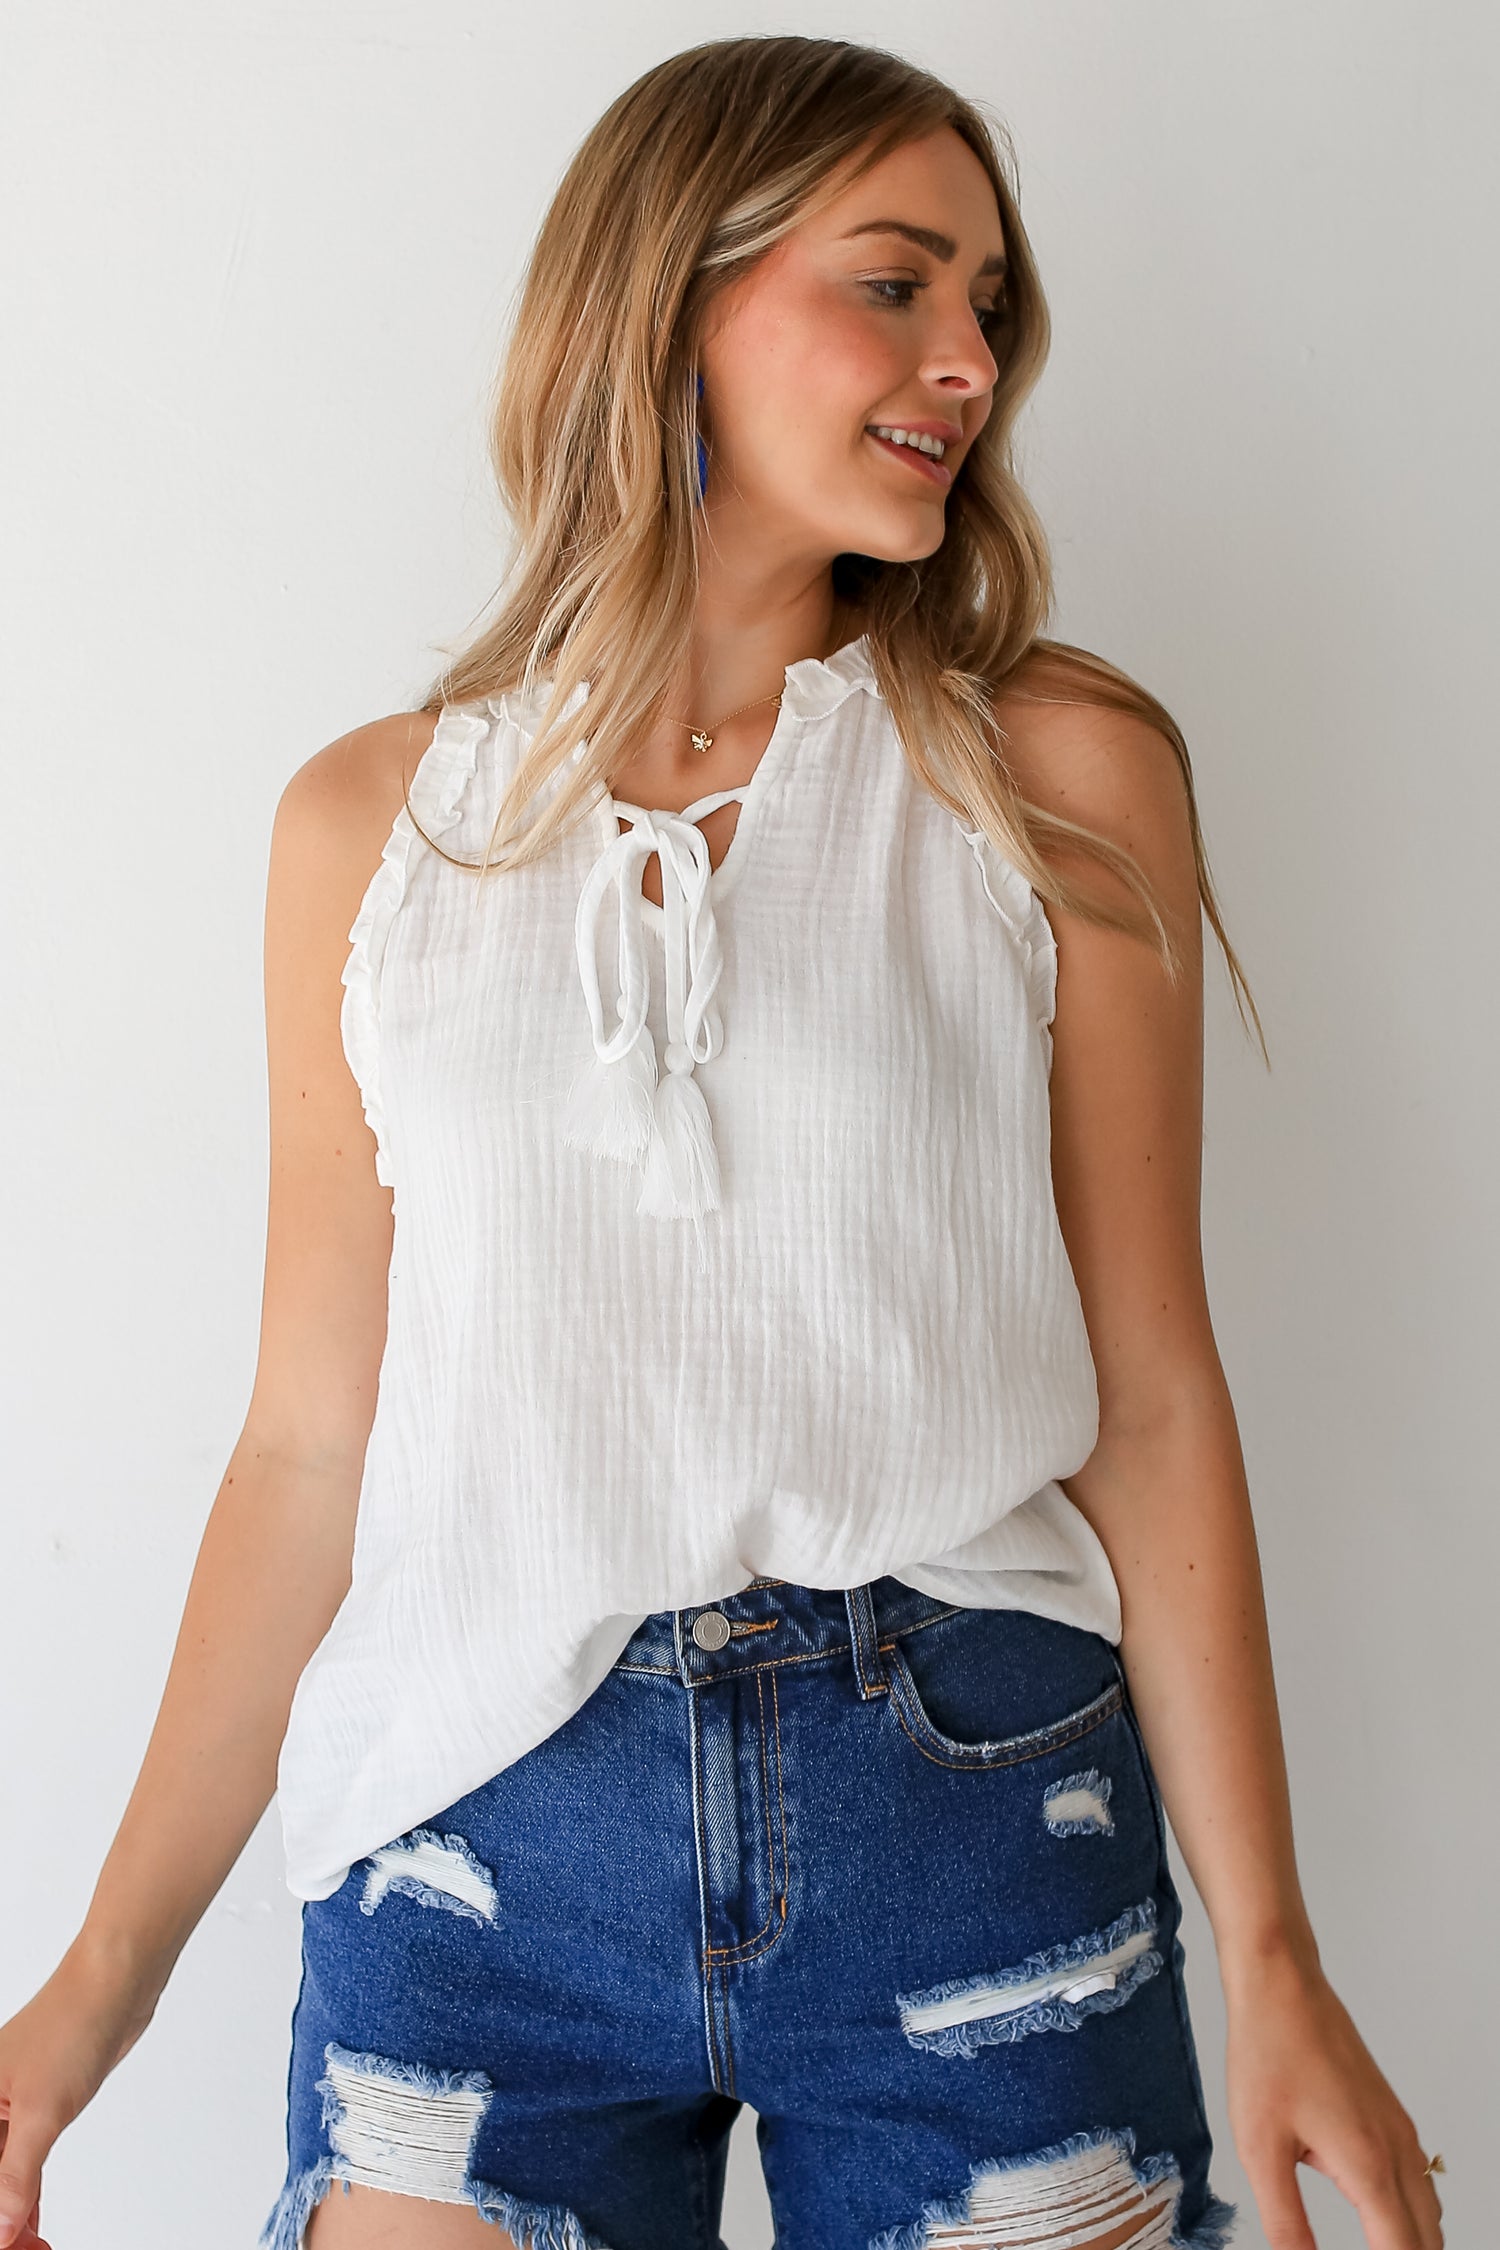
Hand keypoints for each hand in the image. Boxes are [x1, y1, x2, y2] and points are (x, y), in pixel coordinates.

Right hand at [0, 1939, 159, 2249]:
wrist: (115, 1983)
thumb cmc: (72, 2025)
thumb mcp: (41, 2113)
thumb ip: (16, 2176)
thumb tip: (0, 2231)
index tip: (7, 2244)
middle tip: (24, 2249)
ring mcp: (6, 2105)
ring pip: (0, 2173)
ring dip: (11, 2212)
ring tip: (31, 2246)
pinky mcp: (35, 2105)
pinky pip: (20, 2160)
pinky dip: (25, 2191)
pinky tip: (31, 2222)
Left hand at [1225, 1951, 1442, 2249]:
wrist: (1282, 1985)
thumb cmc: (1267, 2053)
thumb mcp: (1259, 2147)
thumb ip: (1285, 2221)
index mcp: (1369, 2166)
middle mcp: (1397, 2150)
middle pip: (1427, 2240)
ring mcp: (1399, 2130)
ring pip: (1428, 2211)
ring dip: (1413, 2242)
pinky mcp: (1390, 2114)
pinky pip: (1420, 2180)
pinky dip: (1412, 2213)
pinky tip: (1384, 2219)